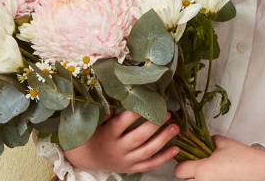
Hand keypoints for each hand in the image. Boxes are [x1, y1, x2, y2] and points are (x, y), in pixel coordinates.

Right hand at [61, 110, 180, 173]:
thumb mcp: (95, 122)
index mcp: (107, 135)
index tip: (148, 101)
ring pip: (147, 152)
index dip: (135, 113)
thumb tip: (119, 95)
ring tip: (175, 127)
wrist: (88, 158)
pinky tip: (176, 149)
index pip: (122, 123)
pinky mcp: (131, 168)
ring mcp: (125, 160)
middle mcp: (117, 149)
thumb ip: (106, 111)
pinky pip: (150, 165)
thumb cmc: (94, 134)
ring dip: (163, 140)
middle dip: (154, 125)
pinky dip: (164, 158)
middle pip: (138, 138)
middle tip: (168, 113)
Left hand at [172, 136, 264, 180]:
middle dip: (190, 174)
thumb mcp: (224, 143)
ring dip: (198, 180)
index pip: (179, 170)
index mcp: (203, 169)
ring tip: (210, 173)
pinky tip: (217, 177)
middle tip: (200, 166)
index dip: (183, 163)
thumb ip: (210, 141)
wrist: (261, 171)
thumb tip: (205, 141)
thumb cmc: (244, 157)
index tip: (188, 160)